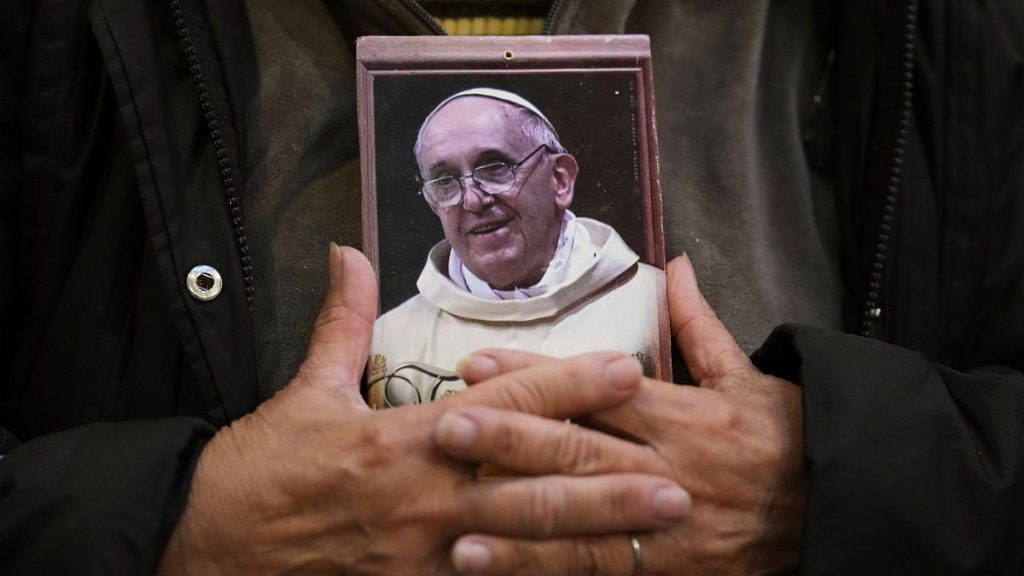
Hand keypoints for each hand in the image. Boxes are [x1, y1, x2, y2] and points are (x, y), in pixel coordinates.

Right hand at [157, 245, 689, 574]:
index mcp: (402, 437)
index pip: (502, 404)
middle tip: (676, 478)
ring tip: (654, 532)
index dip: (565, 385)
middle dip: (607, 480)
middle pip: (530, 484)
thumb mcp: (304, 389)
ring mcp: (422, 552)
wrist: (209, 545)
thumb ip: (341, 321)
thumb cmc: (261, 467)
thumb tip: (349, 252)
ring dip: (591, 536)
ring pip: (522, 542)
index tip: (624, 369)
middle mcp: (423, 496)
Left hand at [437, 254, 803, 574]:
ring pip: (583, 520)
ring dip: (518, 520)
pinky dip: (547, 569)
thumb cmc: (784, 440)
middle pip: (581, 451)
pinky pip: (602, 570)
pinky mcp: (667, 570)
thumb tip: (675, 264)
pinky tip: (498, 566)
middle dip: (512, 439)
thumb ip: (700, 324)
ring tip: (458, 519)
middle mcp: (666, 469)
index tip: (480, 363)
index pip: (597, 389)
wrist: (833, 513)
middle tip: (450, 426)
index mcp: (683, 414)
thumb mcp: (748, 377)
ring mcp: (665, 526)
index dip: (537, 376)